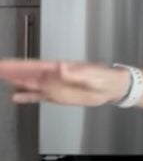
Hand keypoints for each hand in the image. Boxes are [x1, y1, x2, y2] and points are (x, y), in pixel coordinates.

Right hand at [0, 59, 128, 105]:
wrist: (113, 88)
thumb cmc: (105, 78)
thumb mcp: (92, 73)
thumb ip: (74, 72)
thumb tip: (60, 67)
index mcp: (61, 68)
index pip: (35, 65)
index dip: (19, 65)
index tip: (4, 64)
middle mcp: (55, 76)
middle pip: (29, 73)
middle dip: (12, 72)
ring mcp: (56, 86)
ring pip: (31, 84)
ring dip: (17, 83)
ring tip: (2, 80)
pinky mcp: (59, 96)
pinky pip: (40, 96)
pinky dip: (27, 96)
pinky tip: (17, 96)